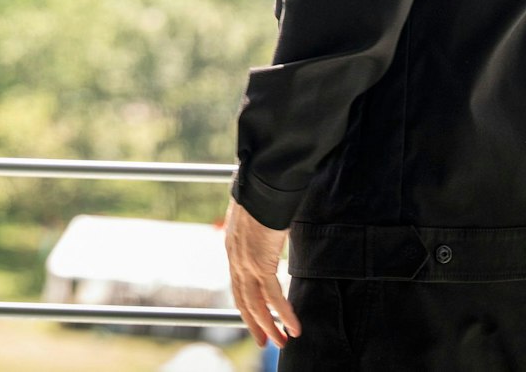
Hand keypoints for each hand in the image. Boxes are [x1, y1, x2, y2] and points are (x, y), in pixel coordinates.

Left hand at [224, 199, 298, 349]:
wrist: (263, 183)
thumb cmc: (263, 194)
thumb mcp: (256, 216)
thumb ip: (259, 230)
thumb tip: (269, 230)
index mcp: (233, 248)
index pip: (238, 285)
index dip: (247, 306)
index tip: (255, 321)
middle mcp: (236, 258)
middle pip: (244, 300)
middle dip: (256, 324)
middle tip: (266, 341)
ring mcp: (246, 262)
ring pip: (257, 303)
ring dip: (270, 326)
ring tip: (283, 341)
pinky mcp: (261, 262)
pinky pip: (273, 296)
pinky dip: (284, 313)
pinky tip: (293, 325)